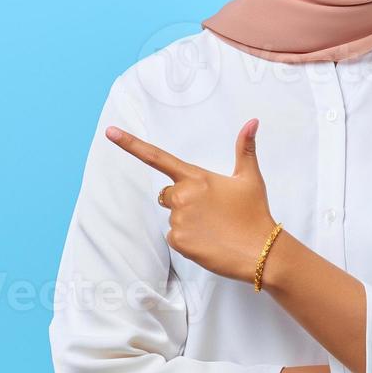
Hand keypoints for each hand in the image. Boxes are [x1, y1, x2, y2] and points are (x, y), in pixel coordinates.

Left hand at [104, 118, 279, 282]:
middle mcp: (182, 195)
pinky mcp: (177, 241)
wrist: (262, 251)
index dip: (131, 144)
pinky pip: (174, 237)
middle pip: (167, 195)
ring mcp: (178, 219)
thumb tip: (252, 121)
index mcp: (196, 177)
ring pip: (173, 217)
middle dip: (183, 201)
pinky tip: (209, 241)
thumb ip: (245, 148)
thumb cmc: (255, 213)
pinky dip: (189, 241)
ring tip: (215, 228)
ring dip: (189, 222)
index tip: (110, 132)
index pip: (157, 157)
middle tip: (211, 211)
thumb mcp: (250, 178)